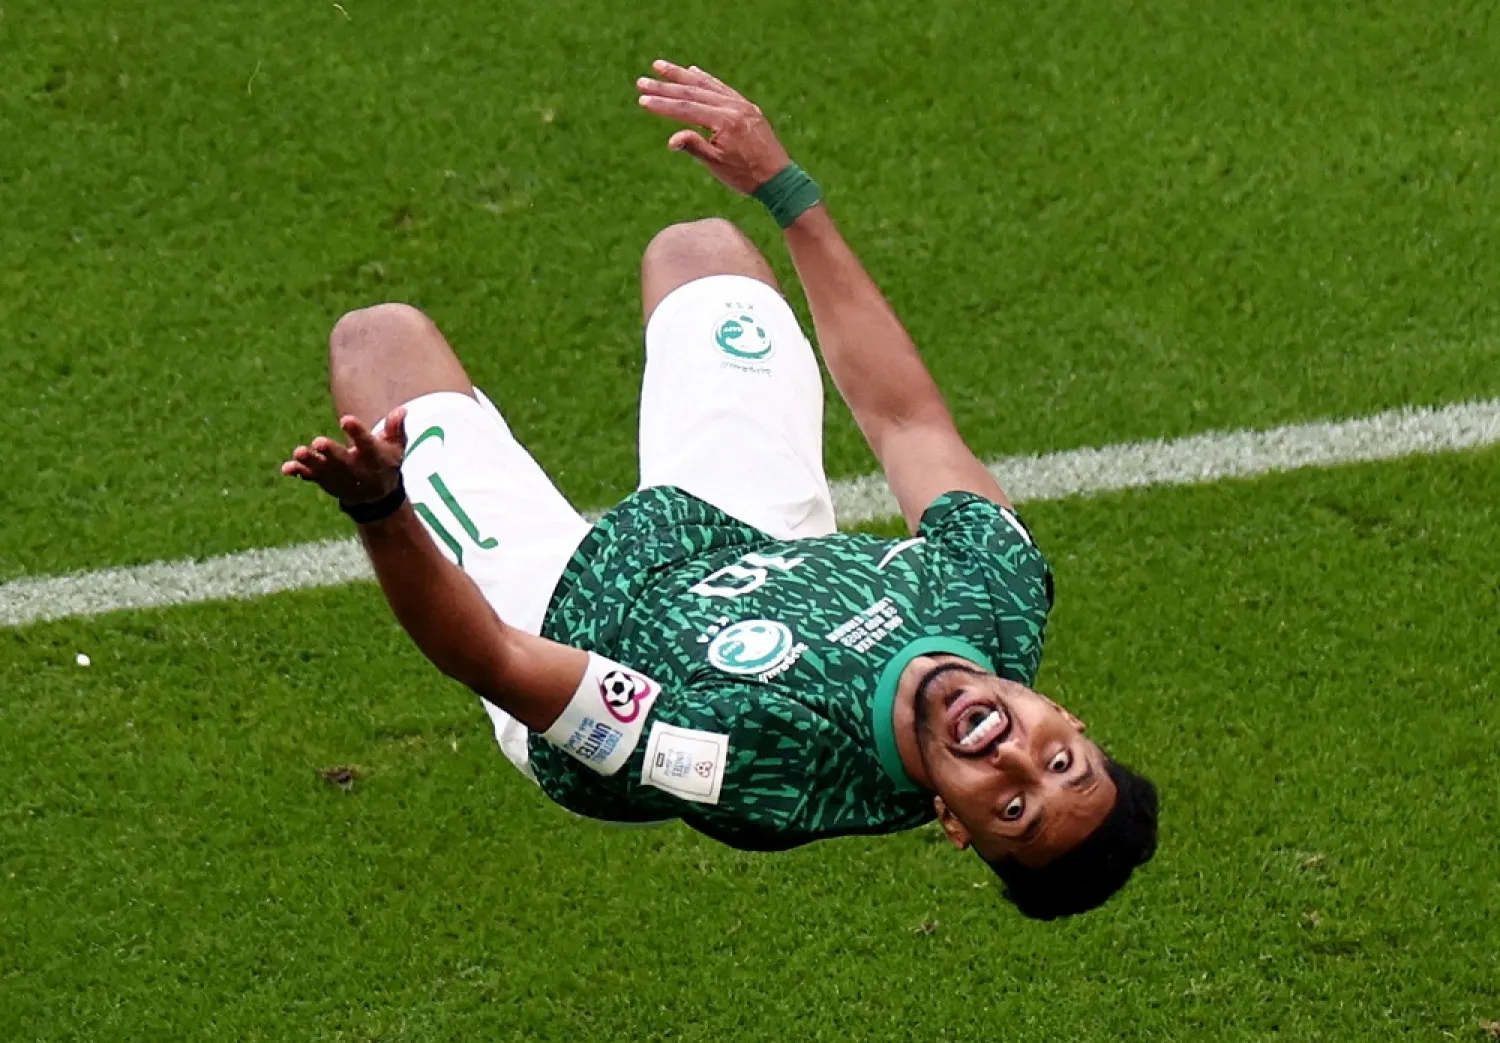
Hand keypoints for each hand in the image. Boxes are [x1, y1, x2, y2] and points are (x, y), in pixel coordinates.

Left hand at [282, 407, 407, 504]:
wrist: (376, 498)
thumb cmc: (386, 463)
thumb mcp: (396, 448)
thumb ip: (395, 429)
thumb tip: (401, 410)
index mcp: (374, 456)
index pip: (366, 443)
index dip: (356, 432)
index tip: (346, 420)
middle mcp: (355, 467)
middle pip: (342, 459)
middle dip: (330, 452)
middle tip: (318, 442)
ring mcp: (338, 476)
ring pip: (323, 468)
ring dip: (310, 461)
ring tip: (298, 452)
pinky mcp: (325, 480)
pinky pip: (311, 476)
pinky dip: (299, 472)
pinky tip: (287, 468)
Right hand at [636, 60, 793, 195]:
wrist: (778, 178)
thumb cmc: (746, 176)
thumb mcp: (717, 165)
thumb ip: (695, 147)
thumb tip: (671, 139)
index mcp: (724, 122)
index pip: (686, 108)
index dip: (662, 104)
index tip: (642, 100)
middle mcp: (733, 107)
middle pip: (693, 92)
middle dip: (665, 86)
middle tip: (641, 81)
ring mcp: (741, 105)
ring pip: (706, 85)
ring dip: (682, 75)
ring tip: (660, 66)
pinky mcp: (746, 107)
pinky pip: (722, 88)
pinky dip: (706, 80)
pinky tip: (692, 71)